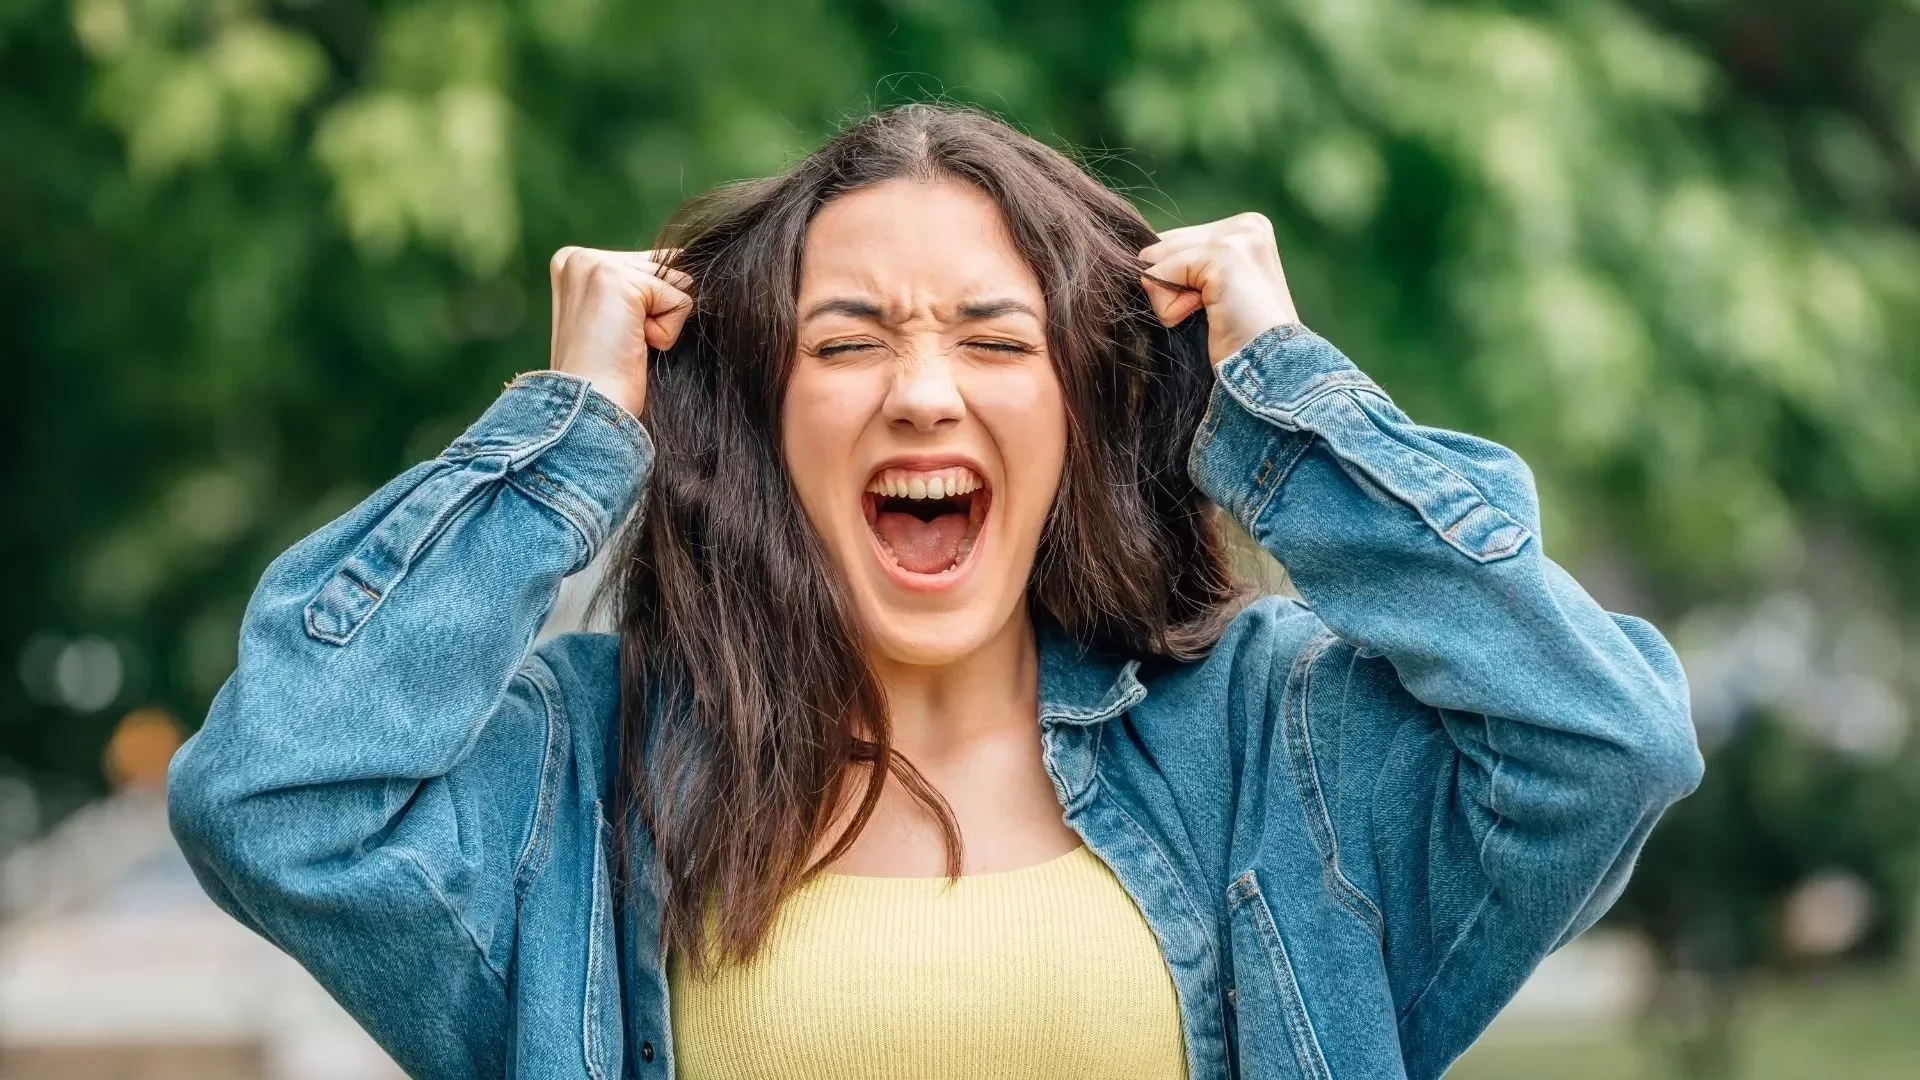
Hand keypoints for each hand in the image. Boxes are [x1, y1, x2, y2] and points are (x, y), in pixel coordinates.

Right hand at [548, 247, 692, 416]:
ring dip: (662, 322)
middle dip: (655, 312)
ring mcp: (595, 265)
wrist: (591, 407)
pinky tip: (635, 347)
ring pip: (673, 282)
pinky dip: (668, 331)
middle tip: (622, 342)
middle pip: (661, 269)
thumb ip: (643, 286)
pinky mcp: (618, 279)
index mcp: (572, 264)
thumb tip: (687, 273)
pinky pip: (679, 299)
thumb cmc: (608, 373)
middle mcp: (578, 258)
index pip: (645, 266)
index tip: (616, 335)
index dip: (648, 308)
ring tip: (627, 345)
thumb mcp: (619, 318)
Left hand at [1140, 213, 1298, 366]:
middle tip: (1213, 312)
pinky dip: (1170, 307)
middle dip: (1172, 286)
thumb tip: (1141, 257)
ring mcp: (1236, 237)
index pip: (1176, 240)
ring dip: (1171, 299)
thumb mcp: (1212, 289)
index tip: (1214, 304)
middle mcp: (1246, 225)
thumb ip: (1186, 264)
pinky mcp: (1222, 256)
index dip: (1177, 280)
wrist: (1270, 369)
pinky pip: (1160, 274)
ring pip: (1157, 258)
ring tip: (1213, 315)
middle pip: (1162, 245)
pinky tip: (1209, 317)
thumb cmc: (1237, 338)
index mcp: (1249, 228)